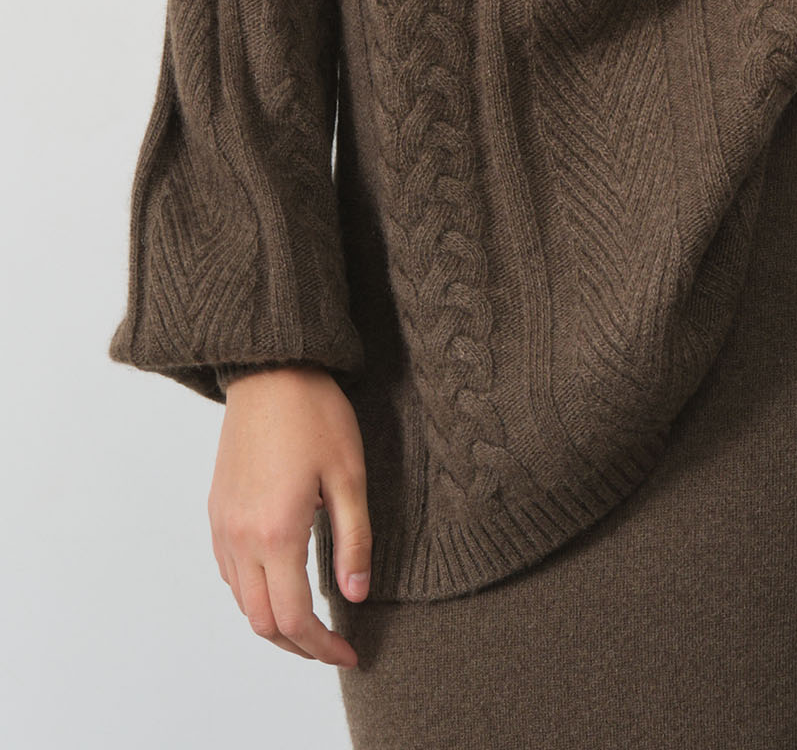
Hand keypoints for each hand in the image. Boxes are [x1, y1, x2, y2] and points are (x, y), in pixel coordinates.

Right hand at [208, 364, 370, 666]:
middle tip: (334, 645)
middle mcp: (240, 537)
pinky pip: (229, 573)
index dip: (322, 646)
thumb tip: (354, 595)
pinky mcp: (217, 510)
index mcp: (276, 533)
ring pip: (241, 602)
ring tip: (315, 621)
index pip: (294, 617)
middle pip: (261, 621)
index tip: (350, 653)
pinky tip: (283, 583)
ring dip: (274, 622)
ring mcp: (223, 525)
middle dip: (298, 644)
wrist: (271, 369)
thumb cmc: (315, 414)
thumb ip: (354, 541)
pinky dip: (254, 593)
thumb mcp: (349, 476)